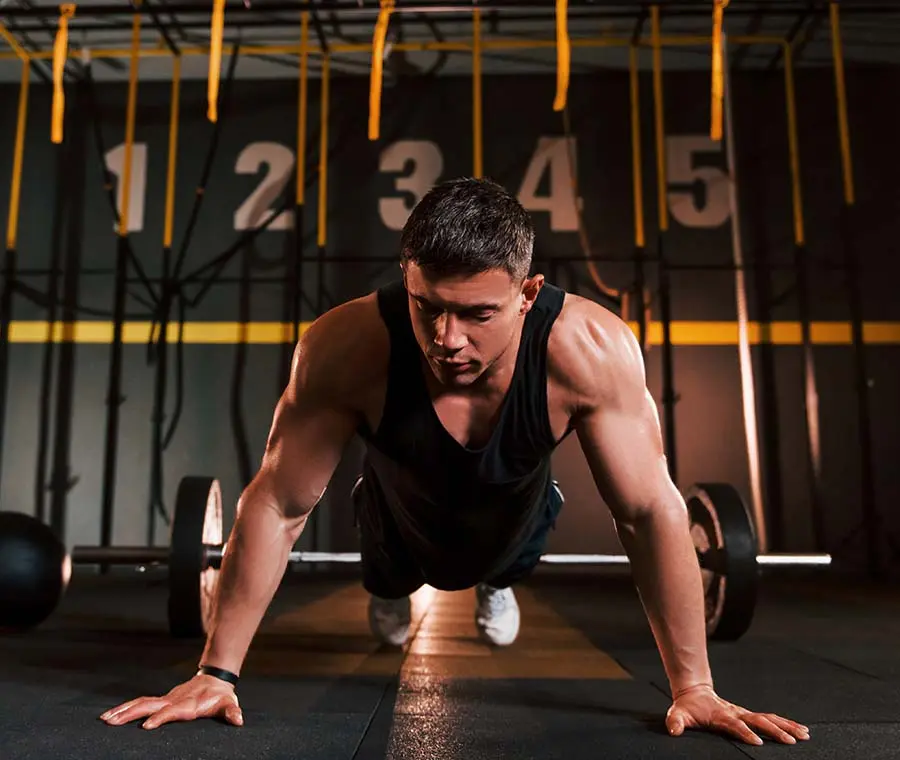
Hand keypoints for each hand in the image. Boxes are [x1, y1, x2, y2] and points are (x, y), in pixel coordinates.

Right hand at [100, 674, 243, 729]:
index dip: (161, 718)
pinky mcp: (161, 701)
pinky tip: (112, 715)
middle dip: (130, 713)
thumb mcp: (229, 704)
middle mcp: (173, 701)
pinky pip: (141, 704)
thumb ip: (232, 712)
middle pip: (149, 705)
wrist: (215, 680)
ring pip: (141, 703)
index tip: (146, 726)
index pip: (171, 712)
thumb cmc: (221, 697)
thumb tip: (238, 720)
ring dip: (123, 710)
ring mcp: (166, 700)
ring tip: (105, 719)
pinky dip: (126, 708)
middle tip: (111, 721)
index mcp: (187, 705)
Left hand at [666, 684, 810, 745]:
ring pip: (769, 719)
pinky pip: (771, 719)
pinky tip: (801, 731)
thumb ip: (675, 722)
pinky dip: (786, 724)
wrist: (694, 693)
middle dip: (774, 731)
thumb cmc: (687, 708)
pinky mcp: (749, 716)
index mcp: (721, 716)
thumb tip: (673, 730)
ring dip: (786, 726)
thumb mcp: (677, 714)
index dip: (745, 733)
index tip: (757, 742)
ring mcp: (744, 714)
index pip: (735, 725)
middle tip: (790, 741)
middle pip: (758, 721)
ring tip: (804, 735)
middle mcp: (736, 713)